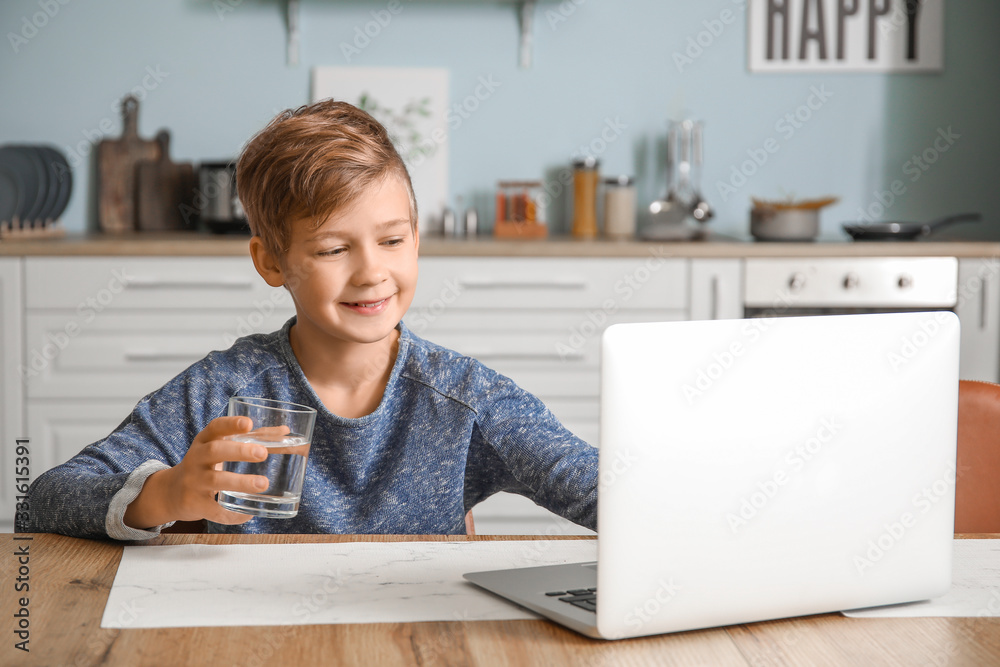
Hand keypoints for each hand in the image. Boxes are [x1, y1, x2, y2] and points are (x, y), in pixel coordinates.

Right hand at [124, 416, 270, 528]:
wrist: (171, 492)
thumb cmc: (205, 464)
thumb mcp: (219, 447)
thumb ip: (251, 438)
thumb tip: (285, 431)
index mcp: (204, 441)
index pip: (215, 427)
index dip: (230, 424)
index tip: (248, 423)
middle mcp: (196, 458)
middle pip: (215, 451)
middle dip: (239, 451)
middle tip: (262, 454)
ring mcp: (193, 481)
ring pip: (216, 480)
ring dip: (240, 482)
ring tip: (263, 484)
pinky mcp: (194, 503)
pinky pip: (214, 510)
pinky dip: (232, 514)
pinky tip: (248, 514)